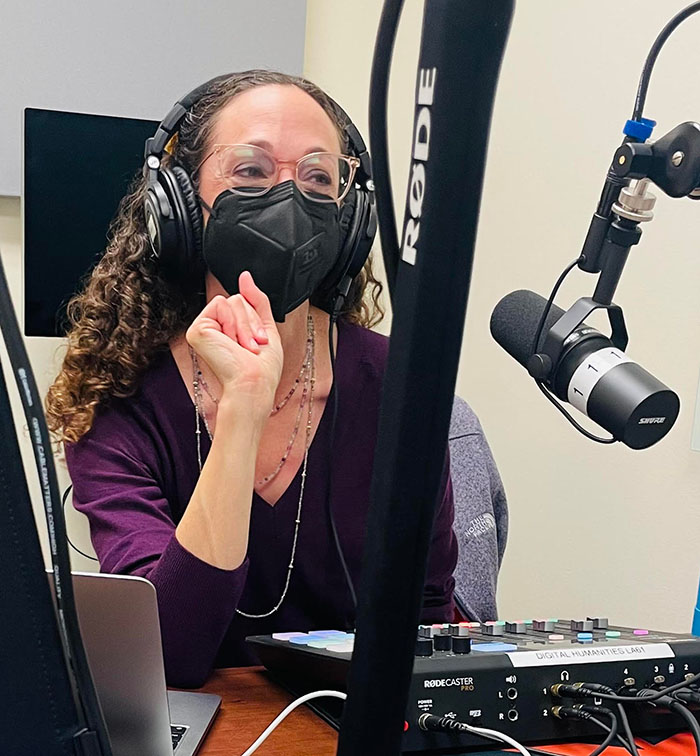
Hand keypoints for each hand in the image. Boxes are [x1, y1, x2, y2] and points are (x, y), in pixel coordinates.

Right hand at [186, 272, 282, 415]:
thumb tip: (245, 276)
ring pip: (233, 301)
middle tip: (253, 346)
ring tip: (244, 347)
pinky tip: (231, 343)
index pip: (244, 303)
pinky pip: (221, 304)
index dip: (256, 319)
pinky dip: (233, 323)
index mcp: (229, 329)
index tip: (260, 342)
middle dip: (252, 322)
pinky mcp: (197, 328)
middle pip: (238, 299)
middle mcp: (215, 327)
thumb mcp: (266, 327)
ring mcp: (204, 327)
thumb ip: (257, 300)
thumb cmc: (263, 367)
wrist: (254, 383)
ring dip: (245, 326)